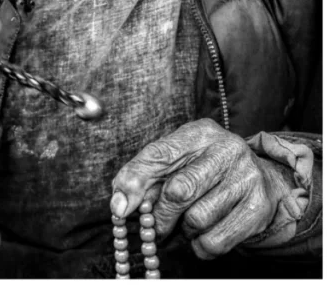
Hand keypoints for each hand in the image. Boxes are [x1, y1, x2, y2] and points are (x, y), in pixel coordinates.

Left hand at [112, 118, 294, 259]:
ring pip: (197, 218)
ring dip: (184, 230)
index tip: (121, 209)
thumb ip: (141, 178)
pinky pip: (216, 240)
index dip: (135, 182)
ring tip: (186, 224)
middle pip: (179, 191)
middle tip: (155, 226)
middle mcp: (227, 149)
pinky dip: (200, 245)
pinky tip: (202, 235)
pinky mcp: (259, 208)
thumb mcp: (172, 163)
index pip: (158, 155)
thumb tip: (119, 207)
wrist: (259, 182)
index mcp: (199, 132)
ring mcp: (247, 177)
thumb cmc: (203, 171)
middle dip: (160, 215)